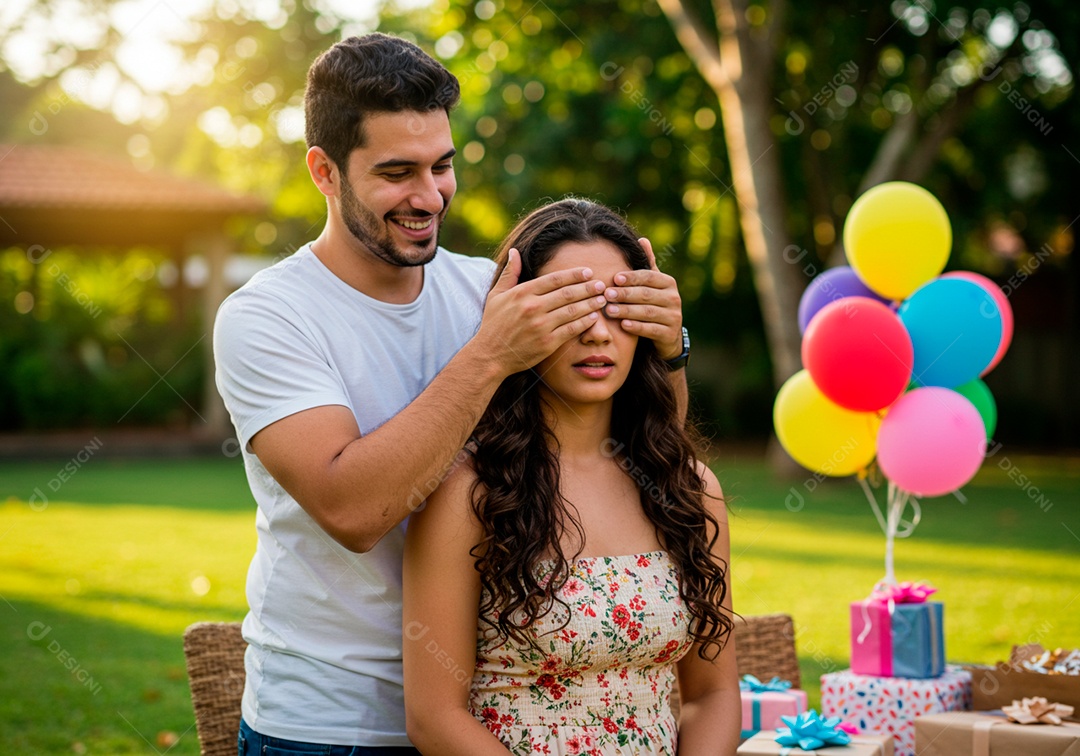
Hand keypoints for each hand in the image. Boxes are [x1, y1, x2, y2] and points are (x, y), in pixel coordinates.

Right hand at [475, 249, 606, 377]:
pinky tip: (594, 317)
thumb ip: (509, 273)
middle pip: (567, 293)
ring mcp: (541, 326)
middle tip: (602, 284)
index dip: (574, 274)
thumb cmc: (493, 324)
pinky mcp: (547, 343)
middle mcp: (533, 308)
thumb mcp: (496, 295)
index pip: (554, 279)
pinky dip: (584, 322)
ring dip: (590, 303)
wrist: (489, 355)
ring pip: (572, 311)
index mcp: (522, 293)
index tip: (588, 272)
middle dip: (588, 288)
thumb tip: (514, 251)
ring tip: (602, 299)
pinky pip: (571, 330)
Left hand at [604, 237, 683, 360]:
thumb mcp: (653, 284)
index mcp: (668, 283)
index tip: (615, 278)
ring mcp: (673, 316)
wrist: (668, 334)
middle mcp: (674, 298)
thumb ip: (648, 264)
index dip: (632, 277)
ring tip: (609, 310)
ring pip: (647, 312)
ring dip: (627, 310)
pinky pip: (651, 329)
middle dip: (625, 294)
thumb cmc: (654, 303)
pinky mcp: (670, 333)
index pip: (649, 277)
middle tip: (607, 294)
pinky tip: (623, 325)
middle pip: (646, 294)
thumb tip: (642, 239)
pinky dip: (637, 327)